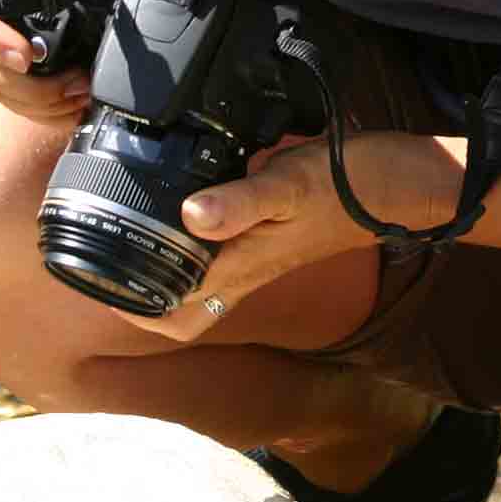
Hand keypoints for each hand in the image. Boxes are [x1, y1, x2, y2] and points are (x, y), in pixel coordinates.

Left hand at [131, 130, 461, 341]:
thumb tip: (189, 215)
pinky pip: (221, 253)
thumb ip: (240, 201)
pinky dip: (195, 241)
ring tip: (131, 235)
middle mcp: (246, 270)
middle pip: (181, 311)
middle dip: (140, 299)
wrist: (403, 186)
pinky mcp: (272, 237)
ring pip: (198, 282)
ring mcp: (260, 257)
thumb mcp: (290, 185)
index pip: (174, 316)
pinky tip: (187, 207)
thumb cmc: (350, 186)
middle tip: (108, 263)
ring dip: (164, 270)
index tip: (97, 281)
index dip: (131, 311)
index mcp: (241, 268)